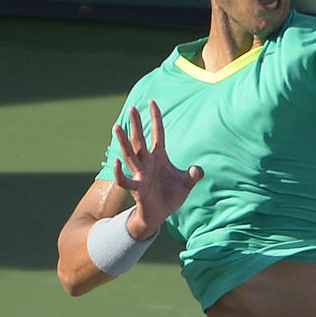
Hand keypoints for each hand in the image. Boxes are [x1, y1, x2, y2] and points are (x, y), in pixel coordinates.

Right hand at [112, 100, 201, 236]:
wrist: (161, 214)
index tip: (152, 102)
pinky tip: (118, 162)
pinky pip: (125, 180)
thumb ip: (193, 175)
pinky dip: (120, 173)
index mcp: (159, 157)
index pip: (157, 133)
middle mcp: (147, 162)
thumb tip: (197, 169)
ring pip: (130, 155)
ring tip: (117, 127)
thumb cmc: (171, 195)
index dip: (155, 118)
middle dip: (136, 124)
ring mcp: (140, 174)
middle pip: (140, 140)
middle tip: (132, 108)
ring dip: (124, 142)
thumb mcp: (186, 183)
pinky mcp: (137, 189)